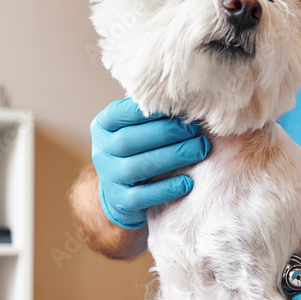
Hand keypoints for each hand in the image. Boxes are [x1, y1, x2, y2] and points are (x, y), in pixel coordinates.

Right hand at [91, 97, 209, 228]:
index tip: (178, 106)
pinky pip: (142, 196)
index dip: (149, 110)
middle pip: (129, 140)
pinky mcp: (120, 201)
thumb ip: (151, 114)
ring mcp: (108, 178)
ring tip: (199, 150)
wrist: (122, 192)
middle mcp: (101, 151)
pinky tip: (187, 182)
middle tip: (194, 130)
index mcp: (104, 126)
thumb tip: (185, 97)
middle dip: (165, 133)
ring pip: (137, 167)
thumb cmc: (138, 150)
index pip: (121, 113)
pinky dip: (165, 189)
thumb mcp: (136, 128)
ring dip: (172, 157)